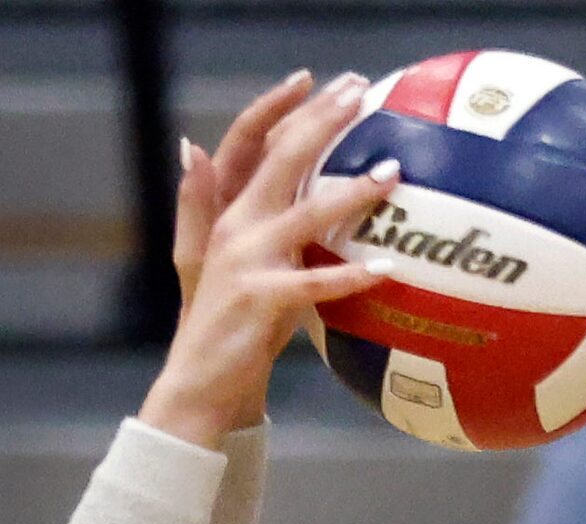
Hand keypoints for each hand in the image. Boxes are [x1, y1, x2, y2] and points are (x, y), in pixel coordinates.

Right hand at [140, 72, 396, 447]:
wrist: (200, 380)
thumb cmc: (226, 322)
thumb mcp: (216, 258)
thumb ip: (210, 204)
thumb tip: (193, 147)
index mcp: (230, 212)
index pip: (257, 143)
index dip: (287, 107)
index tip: (323, 81)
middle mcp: (235, 226)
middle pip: (282, 158)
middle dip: (322, 120)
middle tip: (360, 91)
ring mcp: (246, 260)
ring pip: (306, 213)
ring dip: (352, 192)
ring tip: (392, 174)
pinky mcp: (262, 299)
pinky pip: (317, 282)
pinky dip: (353, 275)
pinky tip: (387, 268)